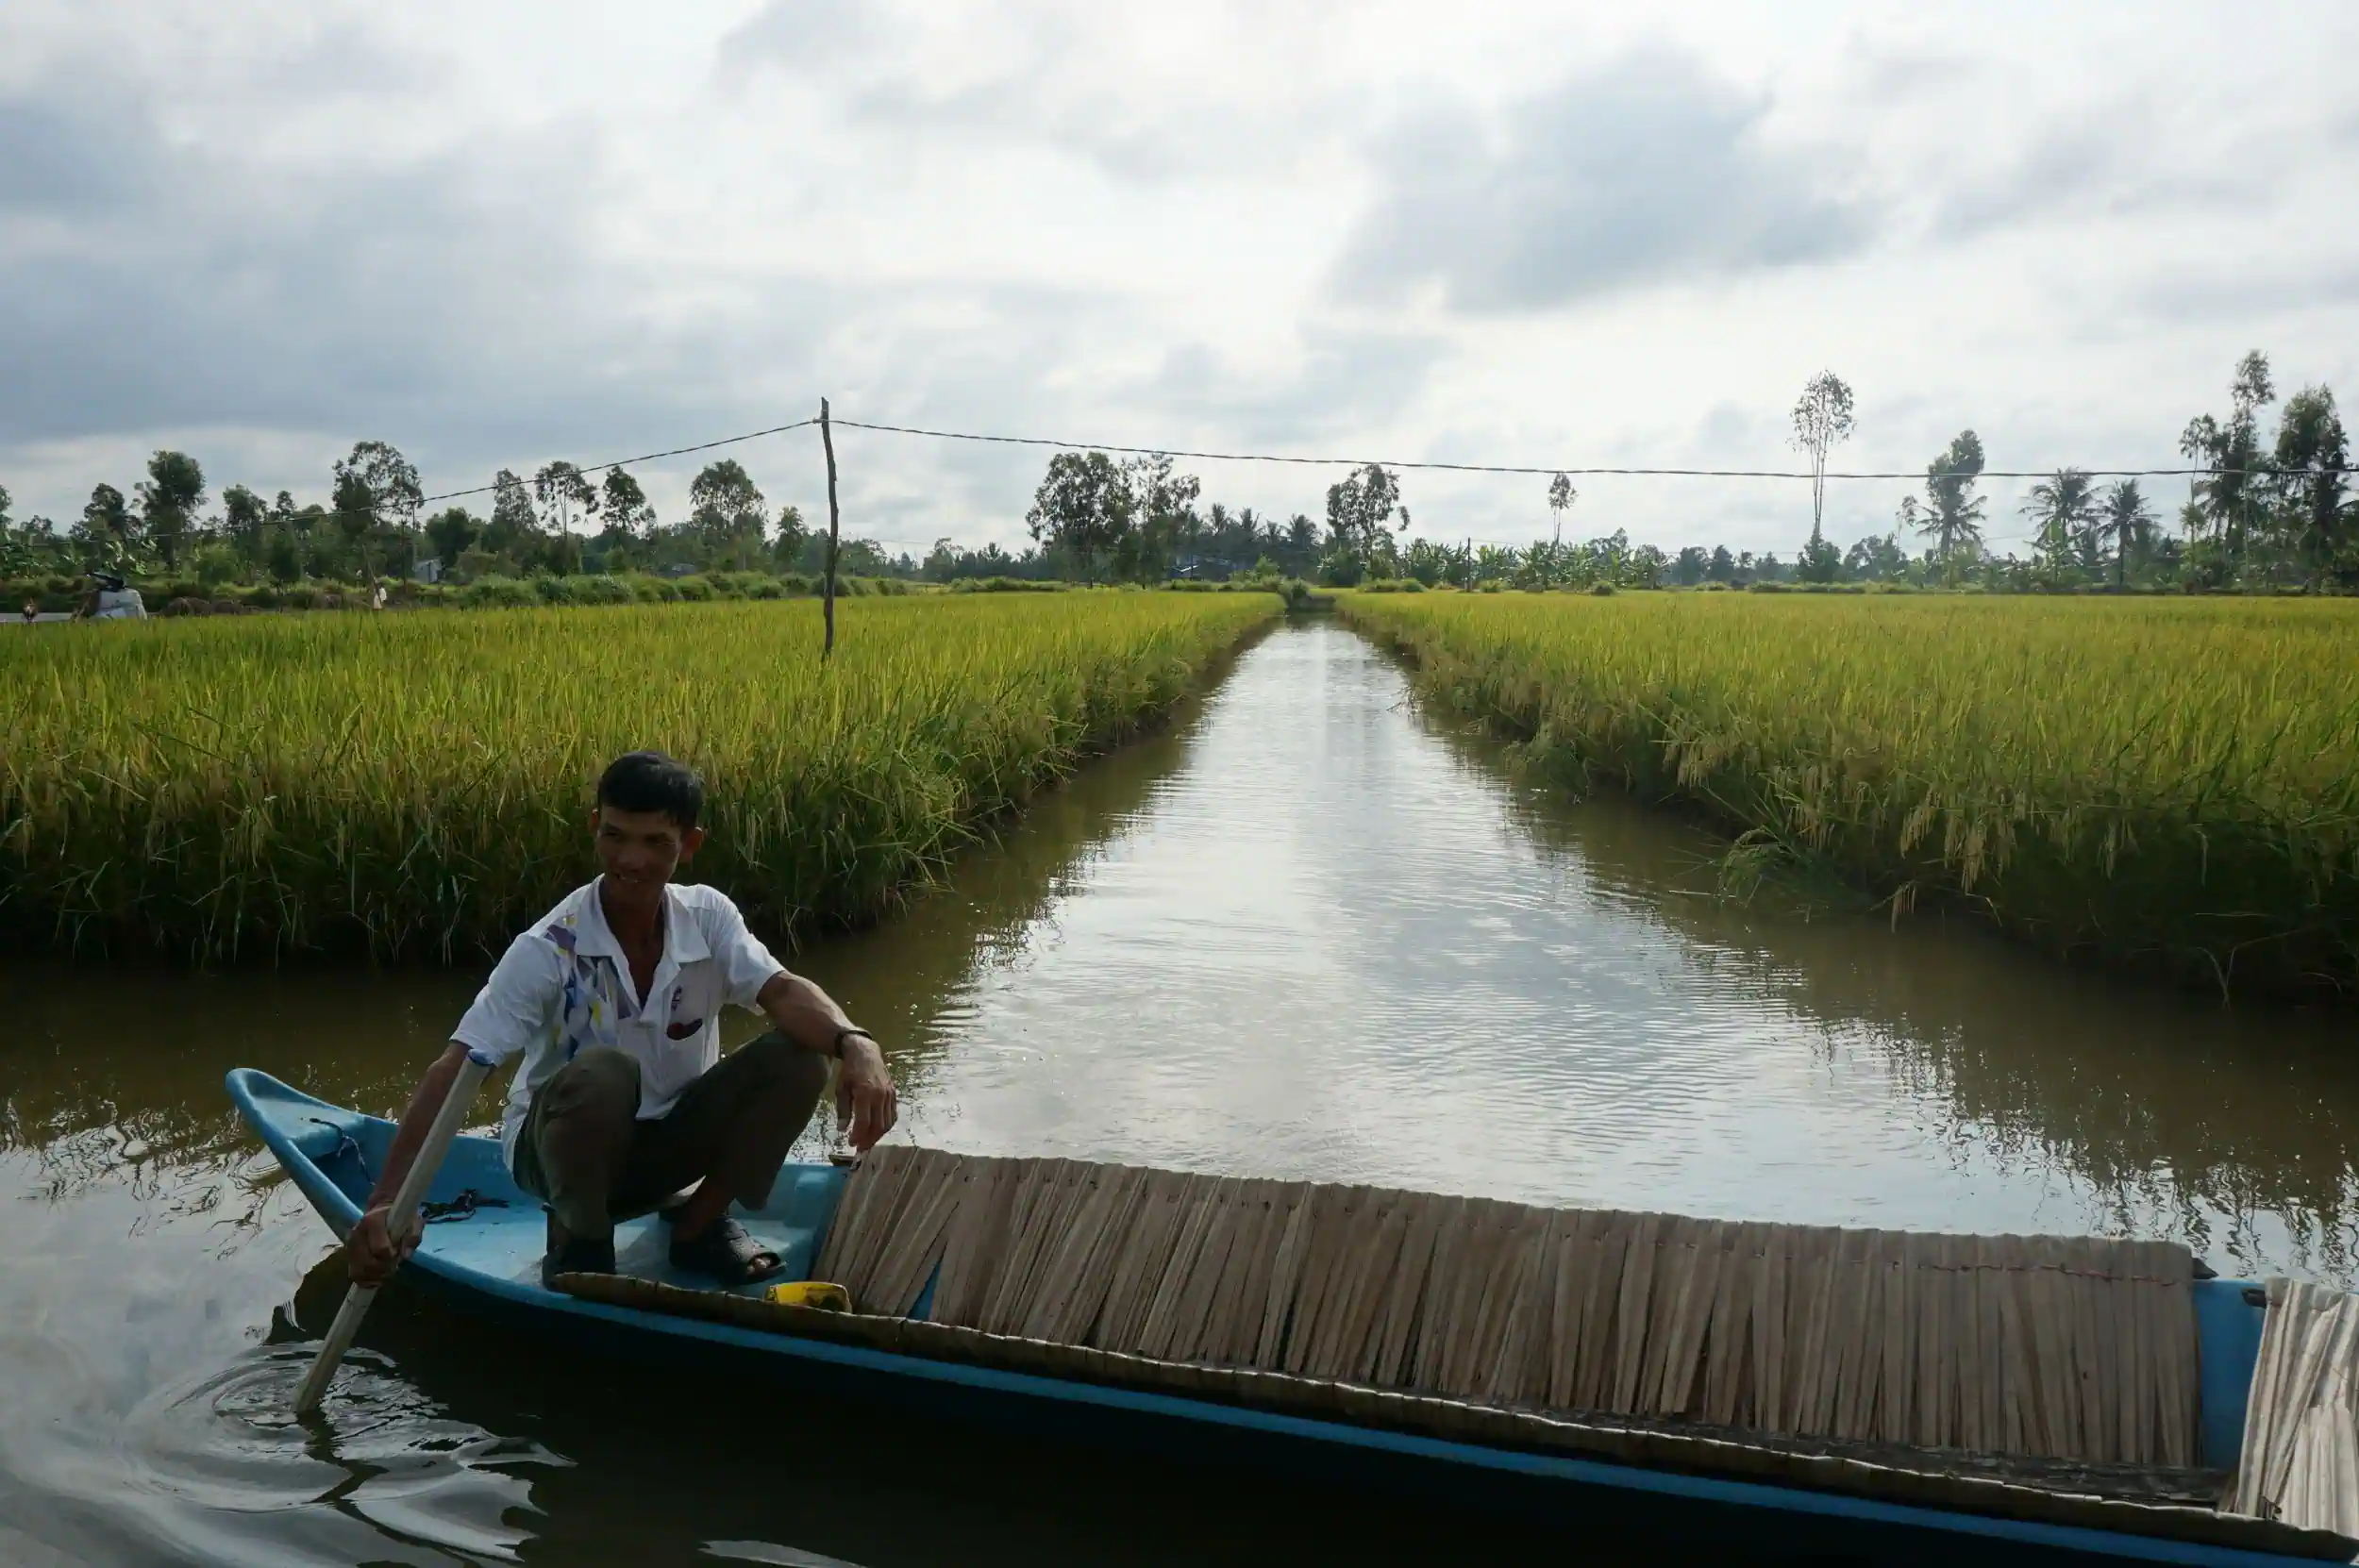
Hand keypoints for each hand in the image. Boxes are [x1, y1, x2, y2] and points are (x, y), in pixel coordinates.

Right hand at [345, 1203, 416, 1286]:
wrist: (384, 1211)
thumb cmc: (401, 1217)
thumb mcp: (413, 1222)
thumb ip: (412, 1237)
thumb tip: (406, 1255)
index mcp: (373, 1221)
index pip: (380, 1248)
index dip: (391, 1255)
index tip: (398, 1253)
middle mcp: (357, 1232)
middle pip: (366, 1262)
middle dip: (382, 1268)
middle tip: (393, 1265)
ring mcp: (350, 1244)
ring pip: (358, 1270)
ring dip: (374, 1276)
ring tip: (385, 1271)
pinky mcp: (348, 1253)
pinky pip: (353, 1273)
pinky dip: (365, 1279)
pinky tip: (376, 1276)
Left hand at [834, 1034, 897, 1152]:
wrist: (866, 1053)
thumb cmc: (850, 1071)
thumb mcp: (841, 1089)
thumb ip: (843, 1110)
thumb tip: (842, 1129)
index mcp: (864, 1093)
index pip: (864, 1122)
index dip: (858, 1136)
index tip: (851, 1143)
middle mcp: (880, 1095)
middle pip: (878, 1125)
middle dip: (869, 1139)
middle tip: (860, 1148)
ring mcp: (889, 1095)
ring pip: (887, 1122)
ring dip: (878, 1135)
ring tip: (868, 1141)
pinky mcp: (894, 1094)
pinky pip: (893, 1115)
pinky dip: (886, 1126)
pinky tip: (878, 1130)